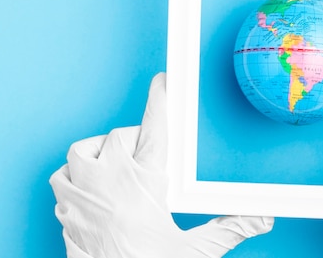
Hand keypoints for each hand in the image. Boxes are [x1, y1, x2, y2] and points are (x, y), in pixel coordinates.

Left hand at [49, 73, 273, 257]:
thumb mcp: (193, 251)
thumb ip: (230, 229)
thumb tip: (261, 219)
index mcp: (146, 185)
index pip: (156, 129)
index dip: (161, 101)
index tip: (164, 82)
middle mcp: (110, 182)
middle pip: (120, 135)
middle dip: (136, 139)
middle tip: (148, 156)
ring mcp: (82, 195)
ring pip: (84, 150)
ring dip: (101, 151)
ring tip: (117, 166)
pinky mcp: (64, 210)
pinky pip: (61, 176)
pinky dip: (75, 173)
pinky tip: (91, 185)